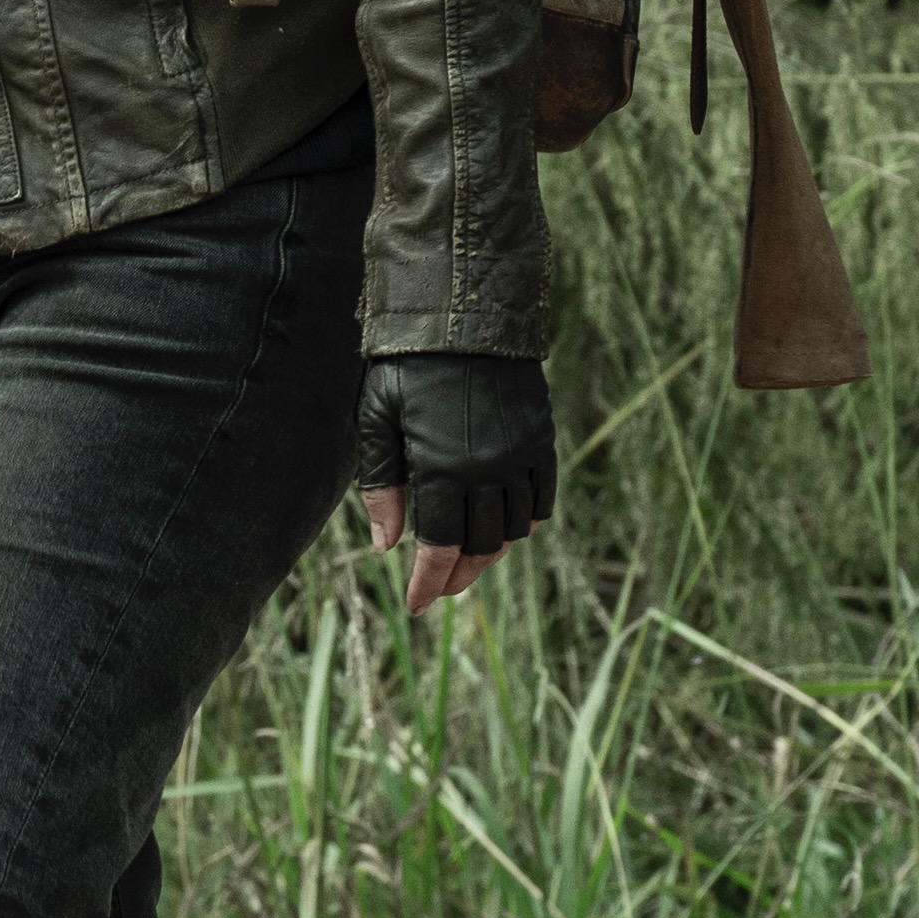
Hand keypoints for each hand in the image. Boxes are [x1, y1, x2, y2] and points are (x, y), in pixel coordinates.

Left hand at [354, 353, 557, 615]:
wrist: (462, 313)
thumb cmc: (404, 365)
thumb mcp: (376, 420)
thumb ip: (380, 486)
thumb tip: (385, 546)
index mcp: (442, 469)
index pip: (439, 549)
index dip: (428, 582)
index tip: (418, 605)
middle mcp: (489, 470)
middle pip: (480, 546)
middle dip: (458, 575)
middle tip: (440, 587)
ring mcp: (521, 456)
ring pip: (514, 529)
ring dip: (491, 552)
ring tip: (467, 560)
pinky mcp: (541, 439)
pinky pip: (542, 499)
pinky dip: (525, 523)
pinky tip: (506, 529)